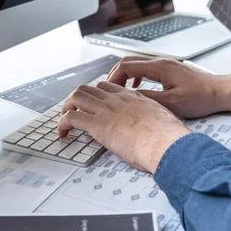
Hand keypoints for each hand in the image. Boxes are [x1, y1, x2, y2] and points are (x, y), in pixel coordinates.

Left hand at [58, 82, 189, 172]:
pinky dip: (62, 124)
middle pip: (90, 88)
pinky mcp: (97, 124)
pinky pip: (71, 118)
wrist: (166, 143)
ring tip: (65, 118)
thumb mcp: (162, 120)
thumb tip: (153, 128)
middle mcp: (118, 100)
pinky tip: (62, 133)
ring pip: (77, 97)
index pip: (109, 88)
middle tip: (75, 109)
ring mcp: (106, 110)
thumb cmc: (169, 137)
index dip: (98, 95)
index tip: (95, 104)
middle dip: (79, 98)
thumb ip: (152, 119)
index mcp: (134, 98)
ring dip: (67, 107)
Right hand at [107, 57, 230, 117]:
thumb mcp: (171, 103)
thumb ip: (147, 99)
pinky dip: (135, 77)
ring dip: (124, 76)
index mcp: (159, 67)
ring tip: (119, 91)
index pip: (126, 66)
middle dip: (114, 76)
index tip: (107, 91)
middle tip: (108, 91)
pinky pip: (145, 69)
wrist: (220, 92)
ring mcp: (164, 64)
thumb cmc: (201, 97)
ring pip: (136, 64)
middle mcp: (160, 62)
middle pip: (128, 62)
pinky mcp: (168, 70)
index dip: (113, 78)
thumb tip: (128, 99)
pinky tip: (136, 89)